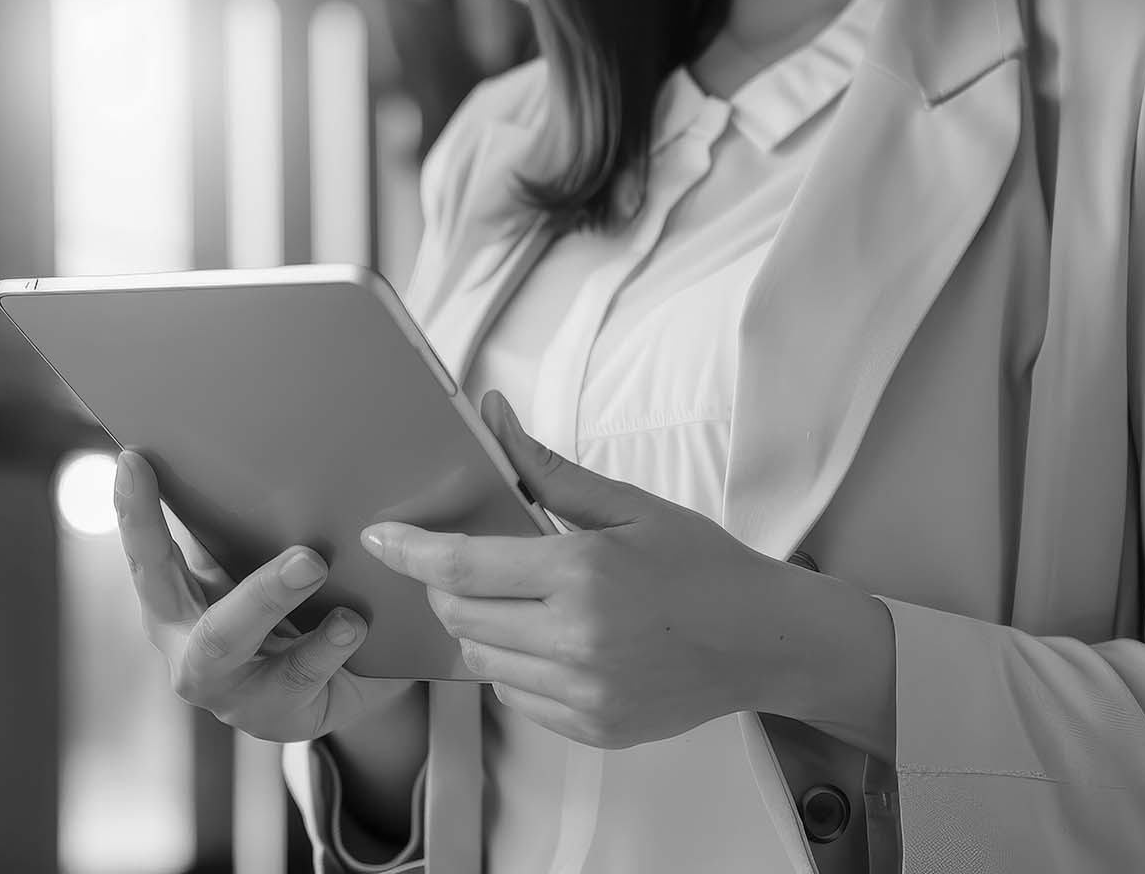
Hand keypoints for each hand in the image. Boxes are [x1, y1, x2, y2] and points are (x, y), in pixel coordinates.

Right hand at [114, 451, 411, 741]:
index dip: (135, 510)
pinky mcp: (271, 716)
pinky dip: (327, 643)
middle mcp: (185, 647)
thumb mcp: (266, 571)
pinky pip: (297, 676)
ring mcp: (225, 688)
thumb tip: (270, 459)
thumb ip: (250, 533)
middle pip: (169, 593)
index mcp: (175, 602)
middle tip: (245, 511)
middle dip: (179, 538)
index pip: (147, 552)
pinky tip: (353, 622)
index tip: (134, 458)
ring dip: (266, 594)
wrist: (351, 686)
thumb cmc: (296, 613)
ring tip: (312, 563)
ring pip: (226, 638)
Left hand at [359, 391, 817, 749]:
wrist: (764, 641)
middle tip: (468, 564)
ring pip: (482, 662)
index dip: (411, 550)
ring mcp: (584, 694)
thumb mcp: (629, 506)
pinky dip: (515, 668)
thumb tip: (493, 414)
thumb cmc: (700, 565)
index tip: (381, 538)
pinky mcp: (592, 729)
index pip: (464, 564)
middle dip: (448, 587)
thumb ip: (548, 468)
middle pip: (462, 617)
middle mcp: (576, 640)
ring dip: (480, 629)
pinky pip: (517, 698)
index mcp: (582, 573)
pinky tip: (551, 643)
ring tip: (519, 604)